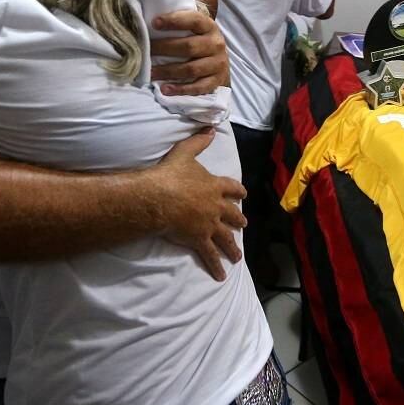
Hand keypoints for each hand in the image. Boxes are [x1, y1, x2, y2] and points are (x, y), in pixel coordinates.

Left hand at [150, 10, 229, 93]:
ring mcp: (218, 64)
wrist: (219, 62)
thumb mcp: (195, 29)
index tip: (154, 22)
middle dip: (164, 48)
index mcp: (209, 27)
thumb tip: (150, 18)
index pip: (194, 20)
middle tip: (147, 51)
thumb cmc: (199, 42)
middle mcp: (216, 44)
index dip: (174, 21)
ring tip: (150, 73)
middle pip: (189, 46)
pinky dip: (180, 89)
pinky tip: (165, 89)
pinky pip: (198, 87)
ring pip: (191, 69)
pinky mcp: (216, 81)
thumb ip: (179, 22)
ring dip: (168, 71)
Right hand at [151, 130, 247, 280]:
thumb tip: (211, 128)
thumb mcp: (185, 152)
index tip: (244, 196)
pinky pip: (210, 255)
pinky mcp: (199, 239)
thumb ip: (199, 141)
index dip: (238, 192)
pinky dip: (216, 266)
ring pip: (225, 238)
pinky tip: (221, 276)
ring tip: (237, 257)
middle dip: (238, 221)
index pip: (231, 188)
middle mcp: (216, 206)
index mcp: (214, 186)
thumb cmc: (170, 174)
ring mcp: (209, 224)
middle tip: (244, 225)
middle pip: (232, 215)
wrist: (159, 198)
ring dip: (232, 248)